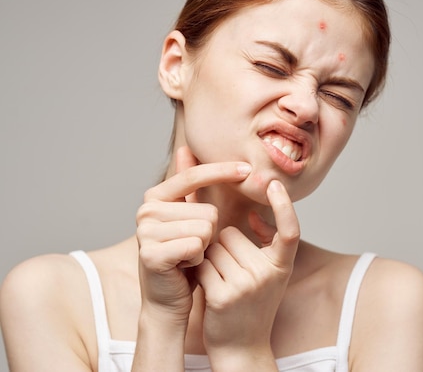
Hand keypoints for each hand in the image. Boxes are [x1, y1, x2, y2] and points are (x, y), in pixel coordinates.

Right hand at [135, 146, 250, 321]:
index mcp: (155, 197)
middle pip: (208, 210)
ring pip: (205, 228)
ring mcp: (145, 232)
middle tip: (193, 247)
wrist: (168, 300)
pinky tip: (185, 267)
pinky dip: (198, 260)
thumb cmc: (183, 257)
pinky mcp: (151, 254)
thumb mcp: (189, 217)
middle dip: (211, 232)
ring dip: (205, 247)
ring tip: (188, 257)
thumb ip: (189, 185)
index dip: (223, 171)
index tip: (248, 169)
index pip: (194, 176)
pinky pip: (196, 246)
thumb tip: (185, 149)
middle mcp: (146, 211)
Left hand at [197, 180, 299, 357]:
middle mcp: (268, 274)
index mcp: (282, 266)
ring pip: (214, 247)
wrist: (241, 348)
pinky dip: (200, 272)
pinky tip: (209, 290)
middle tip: (231, 273)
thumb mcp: (268, 275)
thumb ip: (265, 244)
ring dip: (210, 258)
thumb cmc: (252, 305)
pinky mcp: (223, 295)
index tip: (275, 184)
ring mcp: (246, 285)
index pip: (290, 230)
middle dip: (224, 246)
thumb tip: (254, 215)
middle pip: (232, 234)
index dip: (284, 206)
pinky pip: (203, 264)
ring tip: (221, 282)